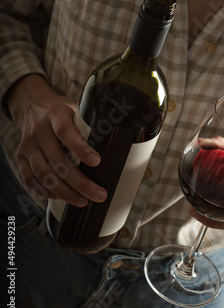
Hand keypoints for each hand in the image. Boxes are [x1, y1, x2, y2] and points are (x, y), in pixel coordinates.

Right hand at [5, 74, 106, 206]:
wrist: (31, 106)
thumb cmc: (61, 111)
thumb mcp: (76, 107)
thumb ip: (91, 120)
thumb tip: (118, 135)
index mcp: (55, 115)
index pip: (66, 132)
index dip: (80, 148)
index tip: (97, 162)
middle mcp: (39, 131)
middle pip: (57, 160)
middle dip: (79, 182)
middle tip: (98, 194)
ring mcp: (28, 146)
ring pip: (44, 174)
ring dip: (64, 191)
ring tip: (83, 201)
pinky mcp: (21, 158)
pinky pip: (31, 179)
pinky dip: (46, 191)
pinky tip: (62, 197)